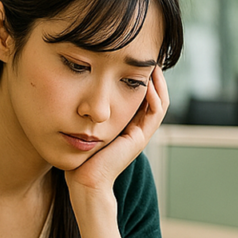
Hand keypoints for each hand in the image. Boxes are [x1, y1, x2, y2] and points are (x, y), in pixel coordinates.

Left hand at [65, 65, 169, 195]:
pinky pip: (155, 114)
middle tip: (149, 56)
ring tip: (153, 64)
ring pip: (159, 103)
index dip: (139, 77)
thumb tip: (78, 91)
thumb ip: (87, 112)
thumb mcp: (84, 127)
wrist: (85, 181)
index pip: (139, 96)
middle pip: (153, 96)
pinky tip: (146, 83)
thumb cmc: (79, 157)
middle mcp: (136, 128)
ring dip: (158, 83)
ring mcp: (140, 134)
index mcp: (125, 125)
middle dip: (152, 76)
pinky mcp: (140, 138)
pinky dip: (154, 97)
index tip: (132, 59)